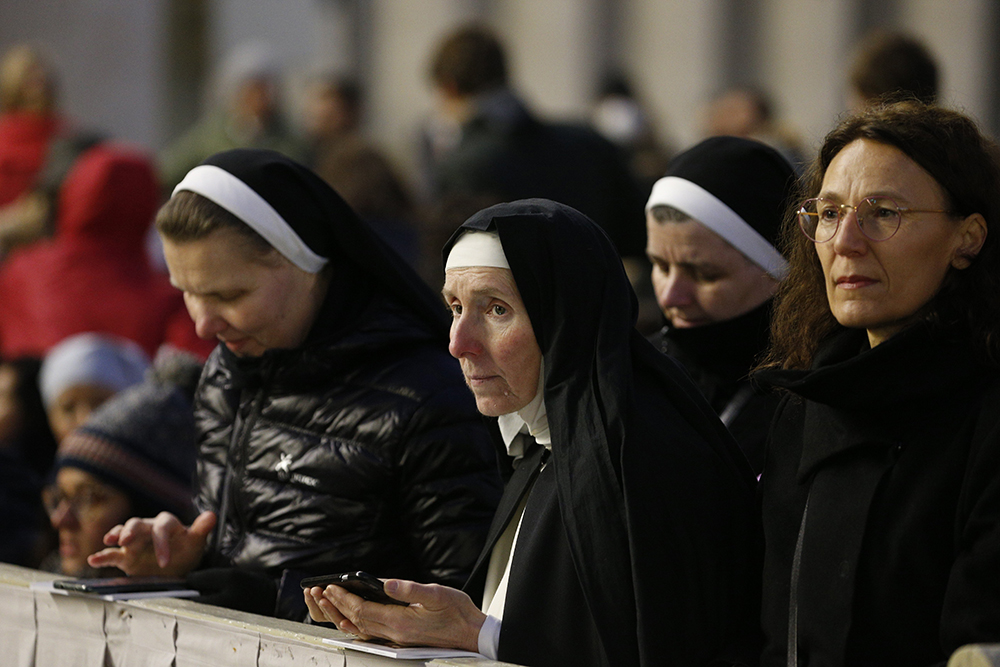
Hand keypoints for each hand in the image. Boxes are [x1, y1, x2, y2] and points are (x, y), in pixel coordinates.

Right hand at [87, 511, 215, 576]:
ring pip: (124, 533)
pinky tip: (93, 559)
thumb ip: (201, 529)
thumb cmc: (186, 550)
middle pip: (137, 523)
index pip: (162, 527)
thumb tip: (212, 515)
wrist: (178, 567)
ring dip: (116, 534)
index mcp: (165, 525)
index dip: (162, 543)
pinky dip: (103, 556)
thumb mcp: (195, 541)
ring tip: (110, 540)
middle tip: (126, 539)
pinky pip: (112, 554)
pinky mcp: (126, 556)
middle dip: (131, 530)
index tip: (164, 562)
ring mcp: (136, 543)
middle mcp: (148, 530)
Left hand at [303, 579, 485, 652]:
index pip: (364, 610)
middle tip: (323, 592)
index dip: (345, 598)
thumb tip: (385, 583)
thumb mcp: (437, 593)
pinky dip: (357, 626)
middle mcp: (395, 634)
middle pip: (358, 619)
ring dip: (344, 615)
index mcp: (401, 622)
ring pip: (362, 628)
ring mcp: (398, 639)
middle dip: (338, 605)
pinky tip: (351, 621)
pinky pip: (372, 634)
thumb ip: (409, 589)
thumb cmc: (458, 613)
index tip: (332, 586)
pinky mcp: (402, 639)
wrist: (472, 635)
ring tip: (330, 603)